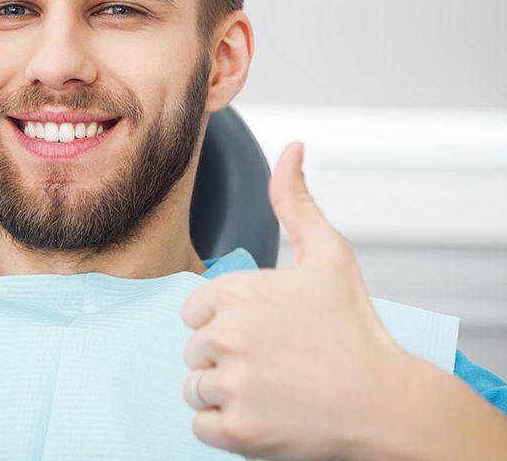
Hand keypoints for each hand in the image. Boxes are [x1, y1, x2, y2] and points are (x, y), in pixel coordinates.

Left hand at [180, 141, 409, 460]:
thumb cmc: (355, 327)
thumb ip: (296, 200)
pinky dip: (225, 423)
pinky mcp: (237, 431)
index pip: (194, 310)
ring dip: (224, 388)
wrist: (386, 401)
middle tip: (272, 358)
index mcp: (236, 290)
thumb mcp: (329, 252)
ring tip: (269, 385)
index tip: (261, 328)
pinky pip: (200, 424)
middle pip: (195, 348)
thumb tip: (292, 148)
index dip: (223, 320)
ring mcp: (232, 384)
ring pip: (196, 385)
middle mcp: (226, 334)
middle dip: (224, 354)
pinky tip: (262, 411)